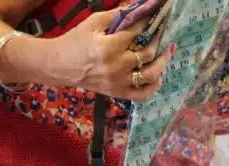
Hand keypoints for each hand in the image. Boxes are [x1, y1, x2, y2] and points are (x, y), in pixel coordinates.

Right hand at [45, 9, 172, 100]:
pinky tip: (158, 76)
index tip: (156, 17)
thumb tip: (138, 7)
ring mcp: (119, 83)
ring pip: (150, 76)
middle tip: (163, 33)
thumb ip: (116, 16)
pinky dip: (154, 86)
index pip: (136, 34)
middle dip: (157, 40)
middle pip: (147, 55)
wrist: (61, 65)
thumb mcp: (93, 23)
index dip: (148, 24)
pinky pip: (143, 95)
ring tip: (167, 53)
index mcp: (108, 48)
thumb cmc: (76, 41)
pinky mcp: (119, 93)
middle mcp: (116, 67)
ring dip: (162, 64)